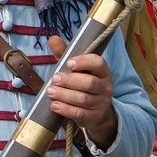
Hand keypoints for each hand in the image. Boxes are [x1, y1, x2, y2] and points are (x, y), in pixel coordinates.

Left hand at [46, 34, 117, 148]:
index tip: (69, 63)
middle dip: (70, 80)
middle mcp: (106, 87)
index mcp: (103, 71)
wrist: (97, 113)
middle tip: (55, 78)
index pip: (98, 63)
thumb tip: (53, 38)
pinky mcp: (94, 117)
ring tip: (50, 91)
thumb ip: (65, 54)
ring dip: (64, 95)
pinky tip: (55, 105)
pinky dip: (66, 109)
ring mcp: (101, 103)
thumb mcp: (76, 69)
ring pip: (83, 99)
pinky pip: (80, 113)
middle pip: (89, 83)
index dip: (84, 62)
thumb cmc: (84, 85)